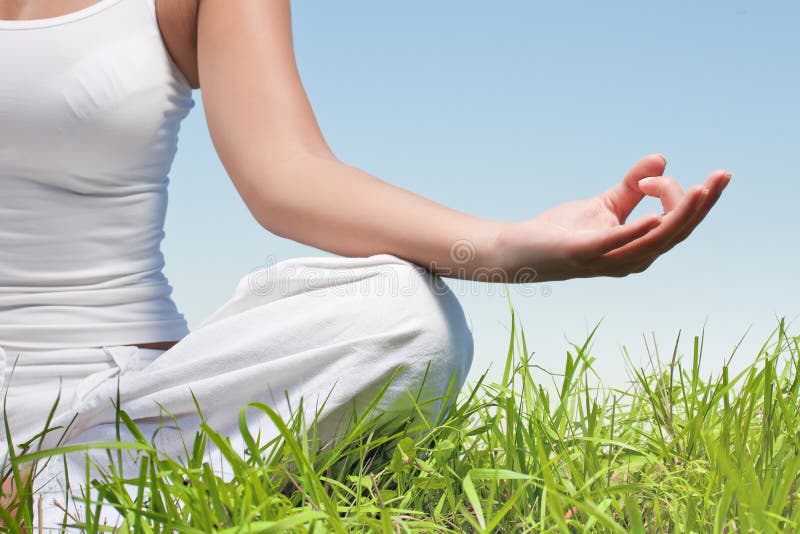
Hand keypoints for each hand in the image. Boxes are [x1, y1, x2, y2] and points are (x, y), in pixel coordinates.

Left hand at [491, 154, 730, 282]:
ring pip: (652, 241)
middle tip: (722, 177)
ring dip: (678, 215)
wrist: (519, 251)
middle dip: (701, 206)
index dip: (671, 194)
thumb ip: (634, 187)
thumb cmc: (563, 233)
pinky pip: (613, 245)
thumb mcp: (605, 206)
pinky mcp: (580, 254)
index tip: (650, 174)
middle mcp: (628, 260)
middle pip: (674, 234)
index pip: (671, 222)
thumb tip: (662, 159)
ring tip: (700, 192)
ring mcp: (605, 260)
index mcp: (637, 249)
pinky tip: (652, 217)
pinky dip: (633, 233)